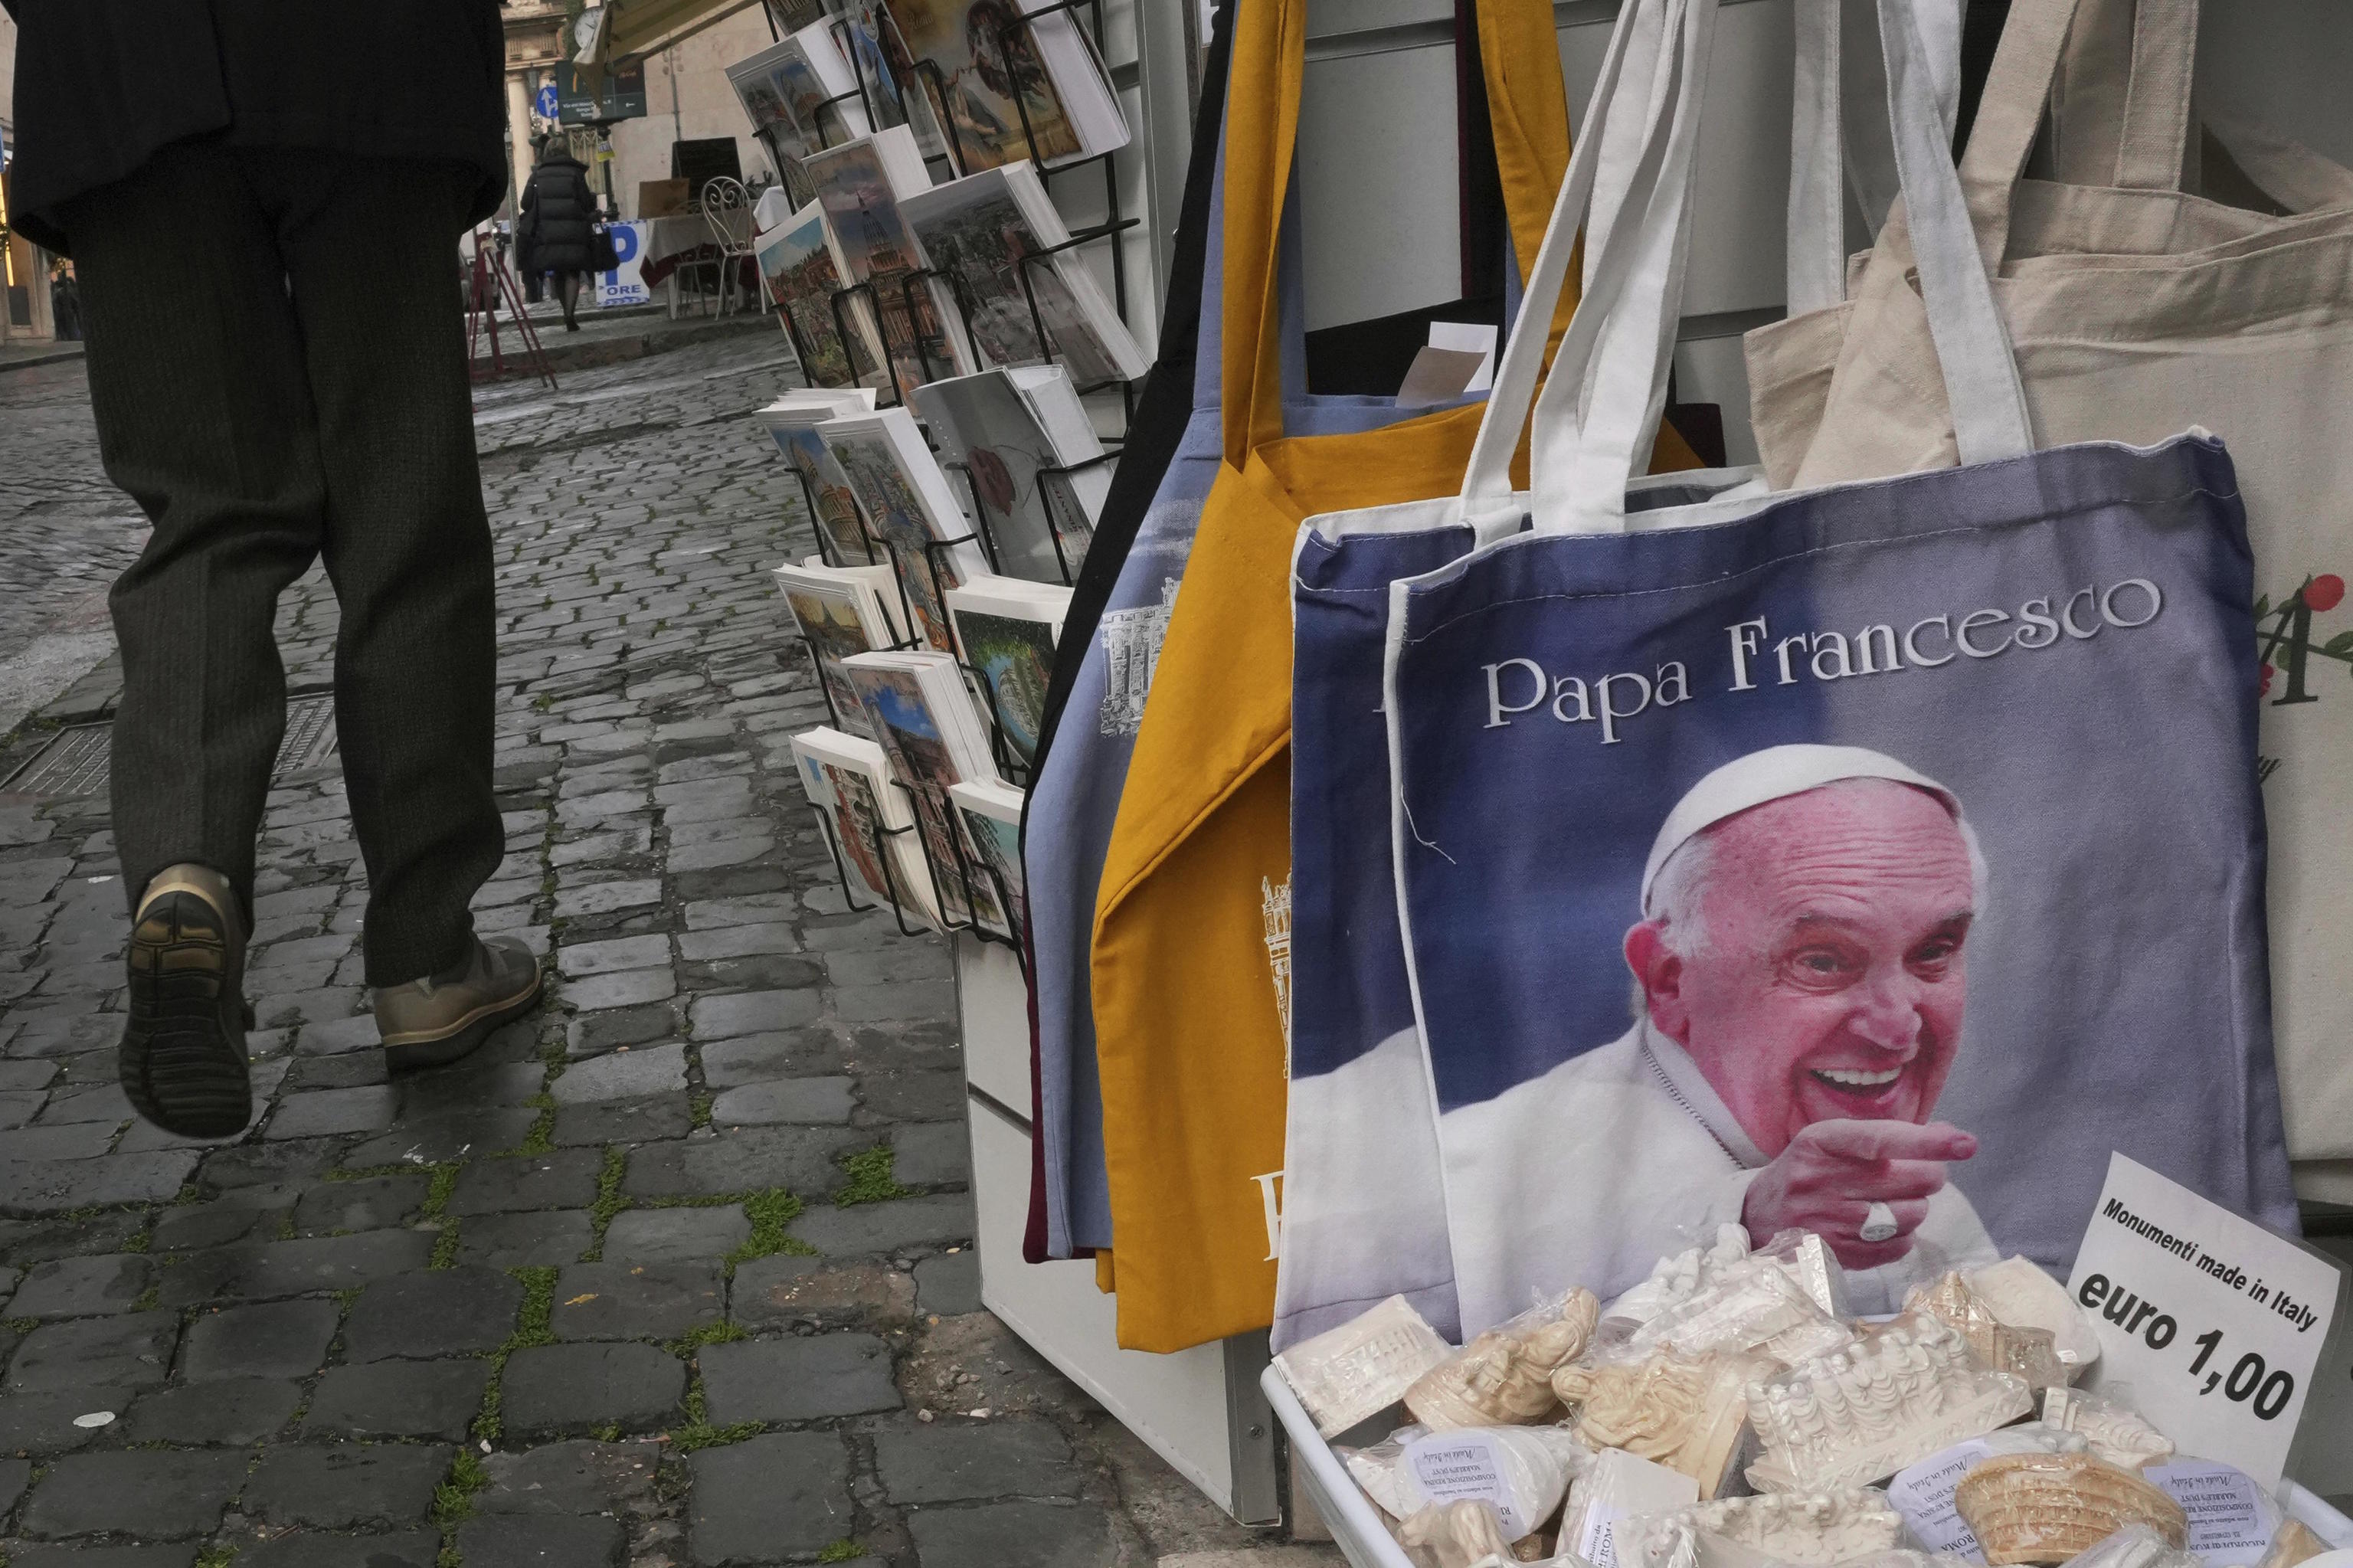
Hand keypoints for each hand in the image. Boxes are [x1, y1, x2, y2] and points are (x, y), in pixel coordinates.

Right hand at [1742, 1119, 1977, 1270]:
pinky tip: (1882, 1226)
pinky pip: (1900, 1246)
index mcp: (1821, 1142)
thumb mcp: (1833, 1140)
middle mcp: (1822, 1180)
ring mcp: (1830, 1222)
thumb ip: (1888, 1136)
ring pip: (1912, 1215)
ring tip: (1893, 1201)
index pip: (1881, 1140)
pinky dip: (1902, 1236)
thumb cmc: (1809, 1169)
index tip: (1966, 1144)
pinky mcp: (1838, 1254)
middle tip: (1918, 1174)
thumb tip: (1952, 1138)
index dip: (1927, 1142)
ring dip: (1915, 1207)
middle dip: (1928, 1175)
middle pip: (1911, 1180)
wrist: (1760, 1216)